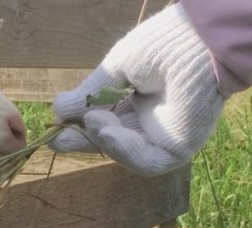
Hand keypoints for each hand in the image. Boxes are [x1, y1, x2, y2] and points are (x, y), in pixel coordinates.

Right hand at [48, 2, 223, 175]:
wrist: (196, 41)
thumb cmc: (162, 45)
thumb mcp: (115, 70)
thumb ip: (90, 93)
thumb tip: (56, 109)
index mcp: (138, 101)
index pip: (105, 121)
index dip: (80, 127)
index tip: (55, 129)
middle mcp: (151, 122)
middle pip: (113, 142)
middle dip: (86, 141)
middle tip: (57, 140)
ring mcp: (165, 138)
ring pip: (127, 155)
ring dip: (105, 142)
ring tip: (94, 121)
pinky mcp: (179, 149)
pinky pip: (147, 161)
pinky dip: (124, 151)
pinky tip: (109, 132)